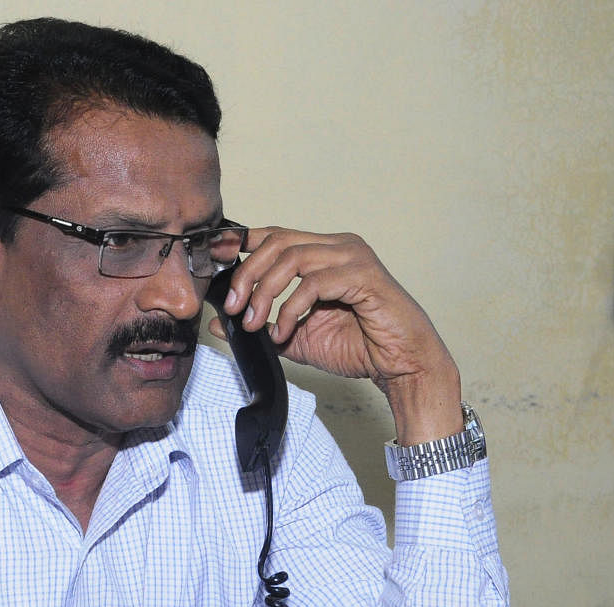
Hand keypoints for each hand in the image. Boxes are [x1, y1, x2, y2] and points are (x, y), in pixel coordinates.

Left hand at [208, 226, 462, 444]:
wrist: (399, 365)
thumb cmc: (357, 346)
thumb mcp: (294, 338)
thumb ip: (260, 326)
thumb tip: (219, 322)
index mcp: (323, 253)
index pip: (275, 235)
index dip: (242, 243)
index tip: (214, 262)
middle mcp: (338, 246)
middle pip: (278, 241)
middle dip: (247, 274)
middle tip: (232, 308)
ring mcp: (352, 257)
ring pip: (293, 257)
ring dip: (265, 292)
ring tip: (254, 323)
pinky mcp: (364, 276)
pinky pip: (314, 283)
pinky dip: (291, 308)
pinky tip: (284, 331)